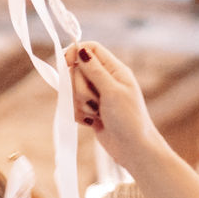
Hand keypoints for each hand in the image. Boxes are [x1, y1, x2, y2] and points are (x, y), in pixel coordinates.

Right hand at [68, 42, 167, 170]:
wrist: (132, 149)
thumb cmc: (129, 119)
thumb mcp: (112, 91)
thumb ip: (95, 71)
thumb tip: (80, 49)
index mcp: (114, 69)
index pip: (90, 48)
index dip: (75, 53)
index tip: (66, 64)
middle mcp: (105, 79)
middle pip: (77, 70)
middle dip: (80, 87)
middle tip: (95, 100)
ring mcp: (97, 95)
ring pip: (73, 90)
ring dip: (81, 103)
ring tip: (97, 114)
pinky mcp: (90, 110)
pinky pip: (74, 106)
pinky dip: (80, 115)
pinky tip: (94, 122)